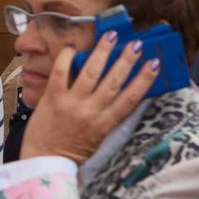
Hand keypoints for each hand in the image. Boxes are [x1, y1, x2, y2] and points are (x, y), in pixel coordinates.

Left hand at [20, 31, 161, 162]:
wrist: (44, 163)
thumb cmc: (71, 153)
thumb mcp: (99, 139)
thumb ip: (108, 118)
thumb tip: (122, 94)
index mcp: (105, 124)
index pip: (130, 98)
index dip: (144, 79)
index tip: (154, 64)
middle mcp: (91, 112)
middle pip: (114, 81)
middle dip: (127, 59)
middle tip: (136, 43)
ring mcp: (71, 104)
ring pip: (91, 72)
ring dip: (103, 51)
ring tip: (111, 36)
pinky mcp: (52, 99)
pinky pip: (61, 73)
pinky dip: (67, 58)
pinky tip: (72, 47)